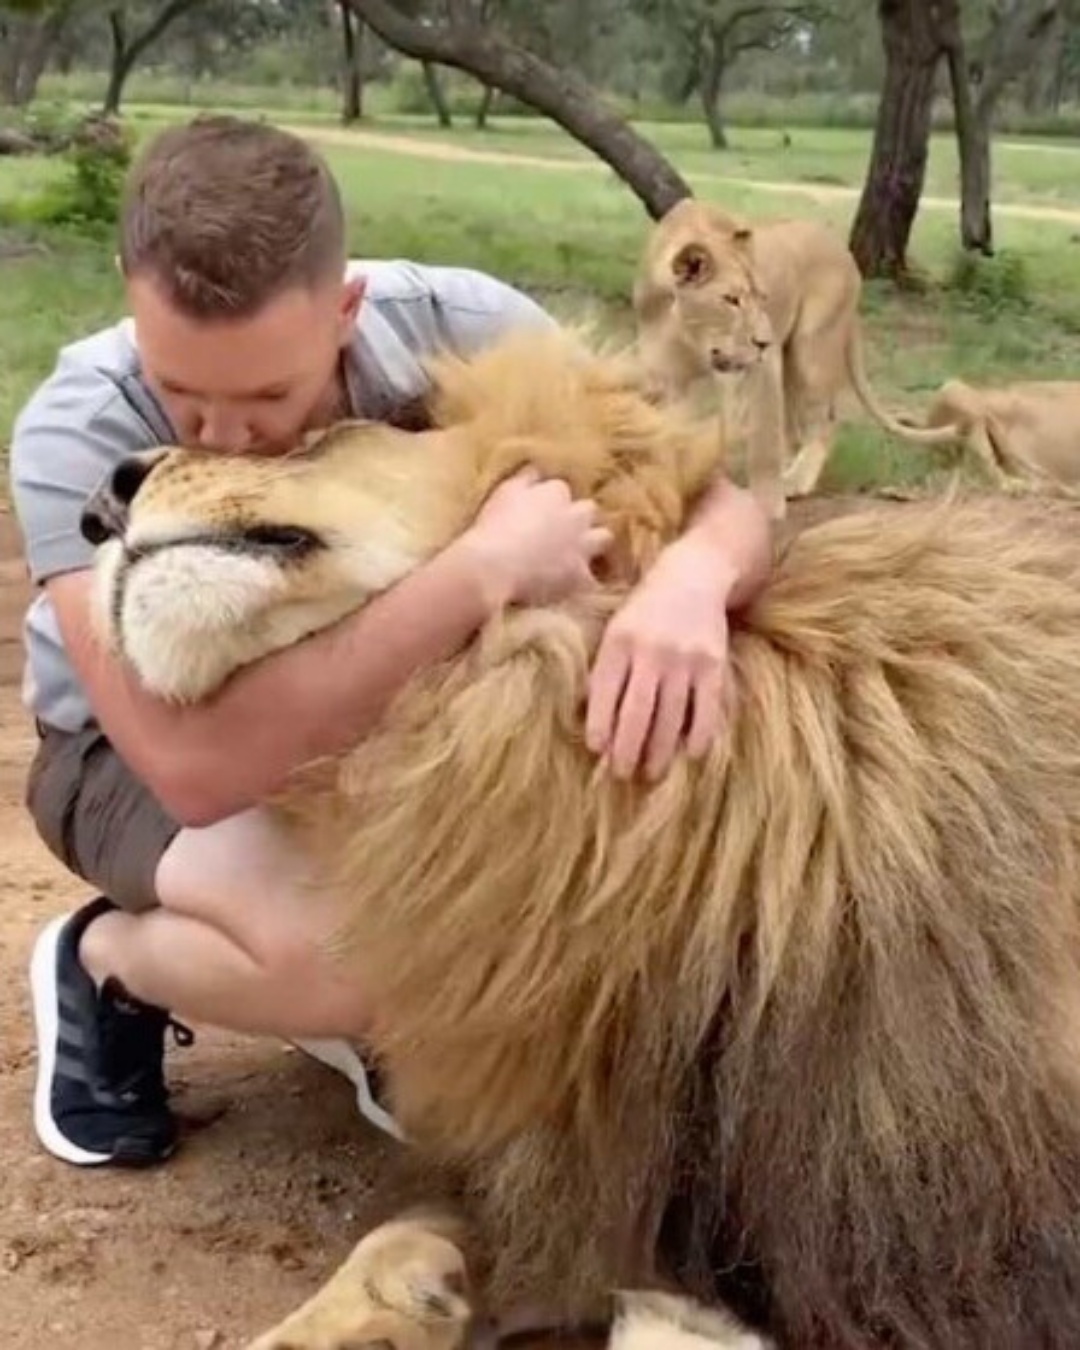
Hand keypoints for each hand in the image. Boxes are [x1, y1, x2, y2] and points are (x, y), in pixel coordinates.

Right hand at [462, 467, 611, 608]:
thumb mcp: (505, 492)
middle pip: (588, 510)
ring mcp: (582, 545)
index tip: (540, 511)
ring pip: (603, 537)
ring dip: (594, 542)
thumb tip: (536, 469)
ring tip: (578, 554)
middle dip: (580, 518)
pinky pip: (593, 579)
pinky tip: (575, 585)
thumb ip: (525, 478)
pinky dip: (586, 580)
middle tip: (562, 530)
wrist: (495, 566)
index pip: (561, 490)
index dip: (551, 501)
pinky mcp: (581, 575)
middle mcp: (576, 515)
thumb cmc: (493, 526)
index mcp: (555, 492)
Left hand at [586, 536, 732, 781]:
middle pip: (637, 713)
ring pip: (669, 718)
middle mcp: (650, 651)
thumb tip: (591, 721)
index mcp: (619, 641)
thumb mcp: (616, 629)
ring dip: (659, 752)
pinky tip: (690, 754)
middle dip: (628, 750)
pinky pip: (706, 710)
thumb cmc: (646, 610)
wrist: (694, 575)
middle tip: (623, 774)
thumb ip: (605, 669)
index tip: (597, 750)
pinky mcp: (713, 664)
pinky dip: (698, 736)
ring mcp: (684, 659)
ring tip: (651, 772)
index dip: (600, 726)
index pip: (605, 693)